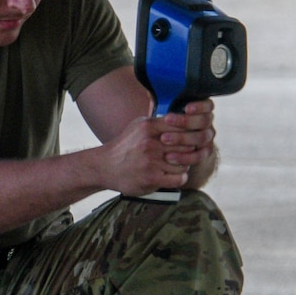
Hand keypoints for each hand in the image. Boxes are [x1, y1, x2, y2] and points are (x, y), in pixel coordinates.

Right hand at [97, 100, 212, 195]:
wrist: (105, 167)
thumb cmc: (125, 146)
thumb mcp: (138, 125)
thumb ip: (158, 121)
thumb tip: (180, 116)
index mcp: (149, 127)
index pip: (183, 127)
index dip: (190, 134)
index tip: (189, 139)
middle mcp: (151, 143)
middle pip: (187, 145)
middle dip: (189, 150)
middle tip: (186, 154)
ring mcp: (151, 161)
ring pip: (185, 163)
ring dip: (184, 165)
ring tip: (176, 165)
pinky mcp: (151, 178)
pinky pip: (179, 178)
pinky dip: (180, 178)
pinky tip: (173, 176)